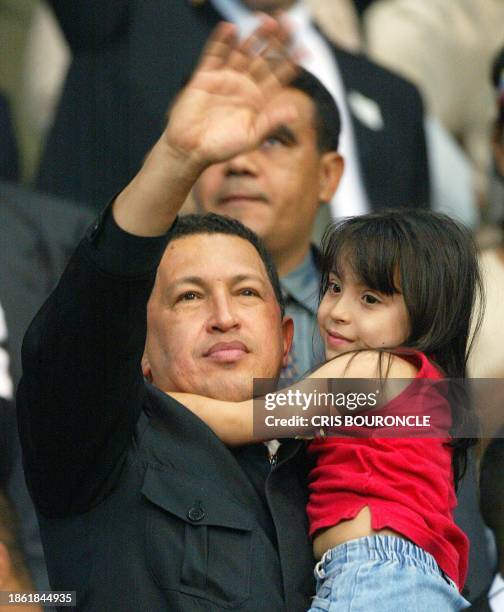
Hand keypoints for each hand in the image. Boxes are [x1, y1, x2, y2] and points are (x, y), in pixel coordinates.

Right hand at [163, 17, 297, 169]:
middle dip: (277, 42)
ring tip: (267, 21)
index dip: (291, 63)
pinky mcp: (205, 76)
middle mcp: (244, 86)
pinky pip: (214, 54)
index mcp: (258, 100)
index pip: (279, 76)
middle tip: (289, 24)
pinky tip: (231, 28)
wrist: (191, 149)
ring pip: (242, 51)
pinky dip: (221, 41)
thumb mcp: (251, 136)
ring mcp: (225, 79)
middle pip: (264, 58)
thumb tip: (296, 111)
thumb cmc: (222, 147)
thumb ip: (271, 121)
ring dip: (254, 36)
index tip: (306, 50)